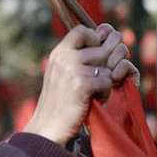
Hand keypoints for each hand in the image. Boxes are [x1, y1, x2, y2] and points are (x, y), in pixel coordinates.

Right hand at [24, 24, 137, 144]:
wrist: (48, 126)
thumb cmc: (59, 100)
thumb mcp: (62, 72)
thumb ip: (78, 55)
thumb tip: (105, 33)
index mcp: (59, 52)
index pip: (83, 30)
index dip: (95, 39)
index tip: (96, 55)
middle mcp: (65, 57)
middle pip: (102, 50)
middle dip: (106, 67)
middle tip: (98, 81)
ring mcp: (73, 70)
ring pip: (107, 68)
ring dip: (106, 83)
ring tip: (94, 93)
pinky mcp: (82, 84)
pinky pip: (107, 82)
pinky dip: (105, 94)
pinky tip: (94, 101)